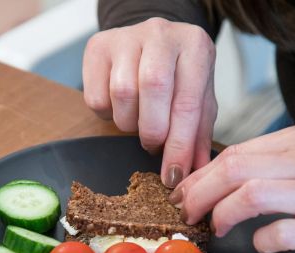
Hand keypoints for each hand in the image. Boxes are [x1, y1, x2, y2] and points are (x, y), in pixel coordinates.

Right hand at [83, 18, 217, 187]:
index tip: (174, 175)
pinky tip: (121, 107)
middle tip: (153, 145)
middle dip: (153, 131)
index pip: (188, 102)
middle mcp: (161, 34)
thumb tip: (194, 173)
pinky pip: (95, 97)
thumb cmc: (180, 75)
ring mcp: (126, 37)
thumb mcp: (199, 99)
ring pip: (121, 93)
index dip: (180, 146)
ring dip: (129, 123)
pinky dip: (107, 114)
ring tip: (139, 121)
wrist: (153, 42)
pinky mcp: (97, 46)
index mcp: (195, 45)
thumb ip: (198, 135)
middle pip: (152, 88)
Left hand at [170, 123, 294, 252]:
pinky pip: (283, 233)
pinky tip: (260, 244)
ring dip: (222, 213)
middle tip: (186, 210)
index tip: (186, 189)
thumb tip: (227, 172)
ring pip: (252, 195)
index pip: (238, 150)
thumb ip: (278, 157)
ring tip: (215, 226)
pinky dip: (261, 240)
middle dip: (200, 191)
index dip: (203, 173)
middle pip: (236, 168)